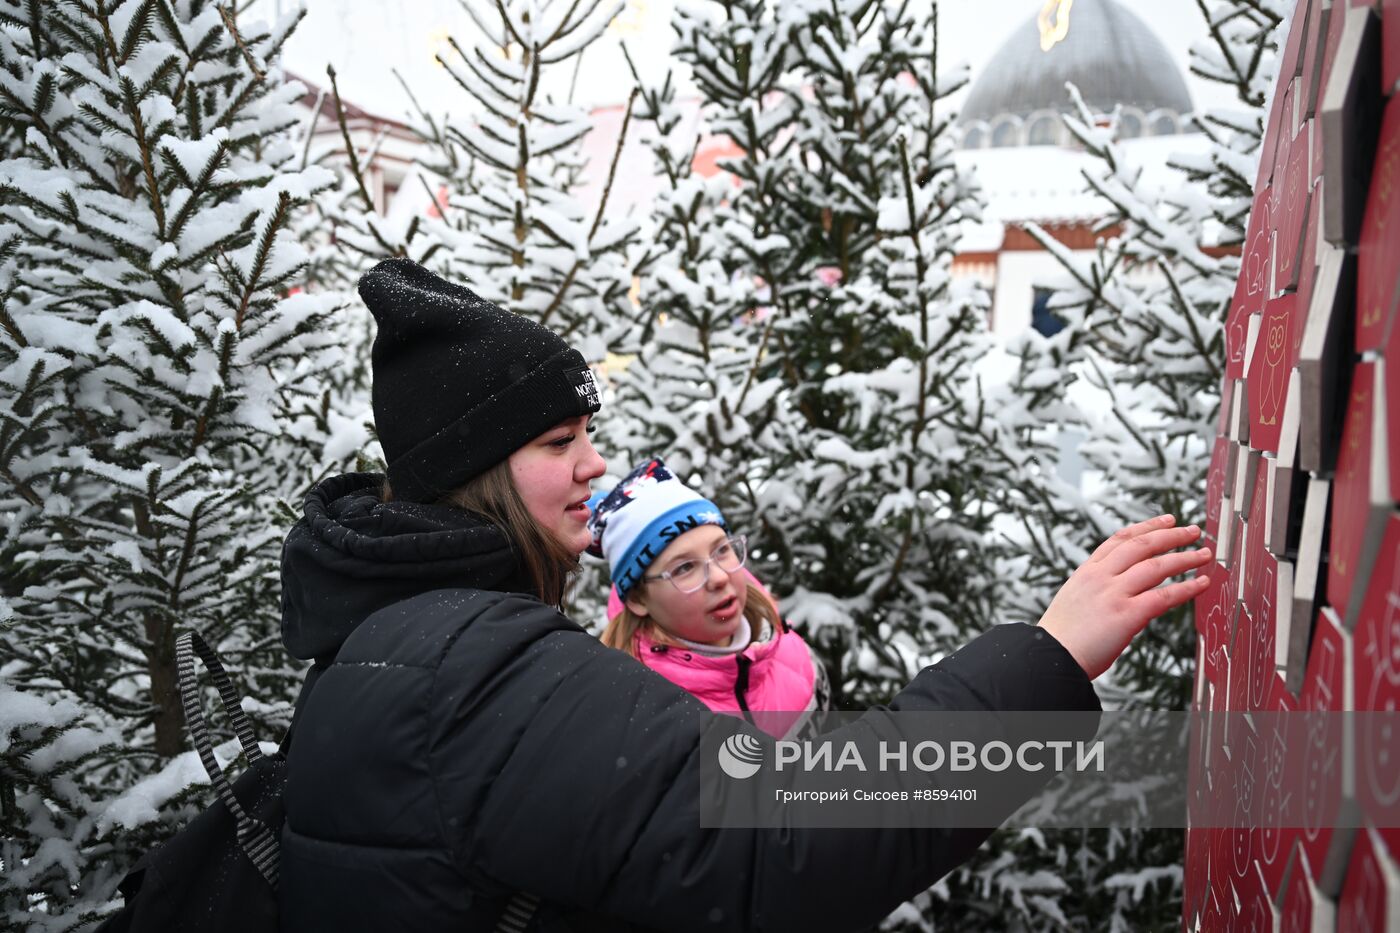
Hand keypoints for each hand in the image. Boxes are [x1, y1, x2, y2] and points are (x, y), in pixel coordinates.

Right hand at [1037, 514, 1211, 680]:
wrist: (1050, 658)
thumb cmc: (1062, 637)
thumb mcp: (1075, 600)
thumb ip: (1099, 589)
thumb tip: (1129, 588)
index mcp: (1087, 572)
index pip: (1120, 539)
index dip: (1147, 527)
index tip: (1166, 520)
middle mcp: (1100, 577)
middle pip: (1142, 545)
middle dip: (1171, 535)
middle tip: (1193, 531)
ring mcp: (1113, 594)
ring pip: (1157, 566)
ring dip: (1185, 558)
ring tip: (1204, 555)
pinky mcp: (1126, 615)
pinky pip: (1163, 596)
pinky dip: (1186, 588)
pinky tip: (1201, 583)